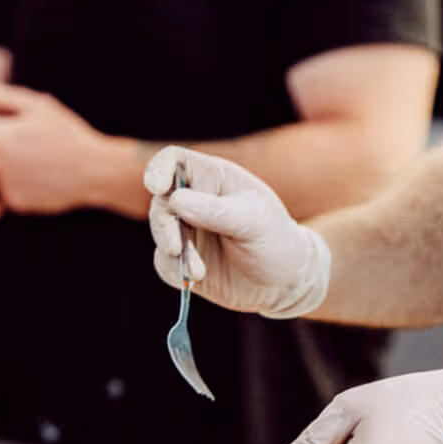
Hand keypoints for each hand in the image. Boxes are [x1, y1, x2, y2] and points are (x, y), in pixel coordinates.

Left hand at [0, 84, 112, 214]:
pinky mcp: (15, 201)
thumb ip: (8, 97)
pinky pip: (7, 189)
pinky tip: (42, 174)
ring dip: (3, 164)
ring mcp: (2, 185)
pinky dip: (20, 182)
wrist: (94, 171)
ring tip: (32, 157)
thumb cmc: (68, 134)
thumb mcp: (42, 106)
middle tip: (20, 139)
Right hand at [145, 146, 330, 318]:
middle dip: (164, 224)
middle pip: (161, 201)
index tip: (157, 187)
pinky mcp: (184, 260)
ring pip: (160, 233)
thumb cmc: (276, 240)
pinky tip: (196, 280)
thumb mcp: (255, 221)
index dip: (159, 169)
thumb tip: (176, 201)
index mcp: (214, 178)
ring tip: (198, 271)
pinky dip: (175, 273)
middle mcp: (195, 200)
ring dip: (172, 252)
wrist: (285, 283)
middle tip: (176, 248)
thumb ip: (218, 210)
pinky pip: (164, 264)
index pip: (174, 160)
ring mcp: (188, 231)